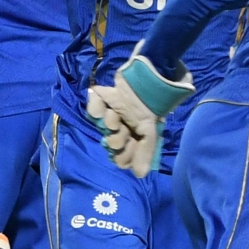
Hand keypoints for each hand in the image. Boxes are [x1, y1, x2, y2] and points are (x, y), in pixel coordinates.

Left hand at [86, 44, 194, 177]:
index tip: (122, 160)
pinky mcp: (105, 96)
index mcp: (134, 134)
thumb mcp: (151, 130)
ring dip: (108, 124)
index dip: (123, 157)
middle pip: (112, 139)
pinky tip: (100, 112)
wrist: (153, 73)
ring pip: (103, 124)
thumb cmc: (154, 103)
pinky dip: (94, 107)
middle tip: (120, 137)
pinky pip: (94, 105)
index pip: (123, 152)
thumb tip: (140, 175)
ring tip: (115, 120)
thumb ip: (145, 151)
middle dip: (116, 141)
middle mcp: (122, 124)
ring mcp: (112, 110)